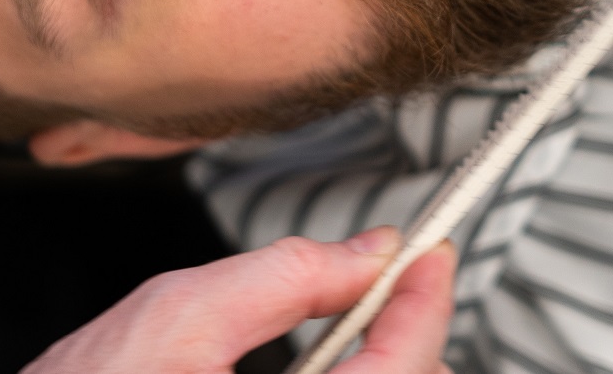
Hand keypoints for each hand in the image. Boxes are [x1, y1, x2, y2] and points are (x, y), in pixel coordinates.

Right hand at [21, 227, 456, 373]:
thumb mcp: (182, 314)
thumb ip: (288, 275)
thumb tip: (369, 251)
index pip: (404, 365)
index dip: (426, 301)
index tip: (430, 255)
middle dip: (403, 336)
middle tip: (381, 282)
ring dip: (374, 364)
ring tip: (338, 324)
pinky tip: (309, 365)